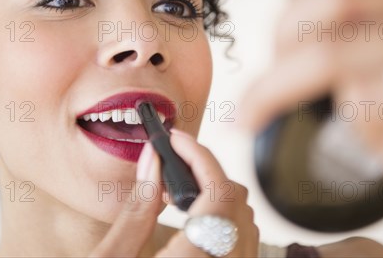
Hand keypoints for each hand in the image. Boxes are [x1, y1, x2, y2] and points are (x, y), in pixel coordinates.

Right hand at [89, 130, 258, 256]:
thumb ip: (136, 207)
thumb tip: (153, 159)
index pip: (219, 195)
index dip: (201, 157)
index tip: (175, 140)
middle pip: (237, 203)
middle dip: (206, 172)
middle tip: (170, 166)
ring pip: (246, 221)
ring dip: (216, 194)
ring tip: (175, 193)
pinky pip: (244, 243)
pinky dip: (222, 219)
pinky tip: (190, 220)